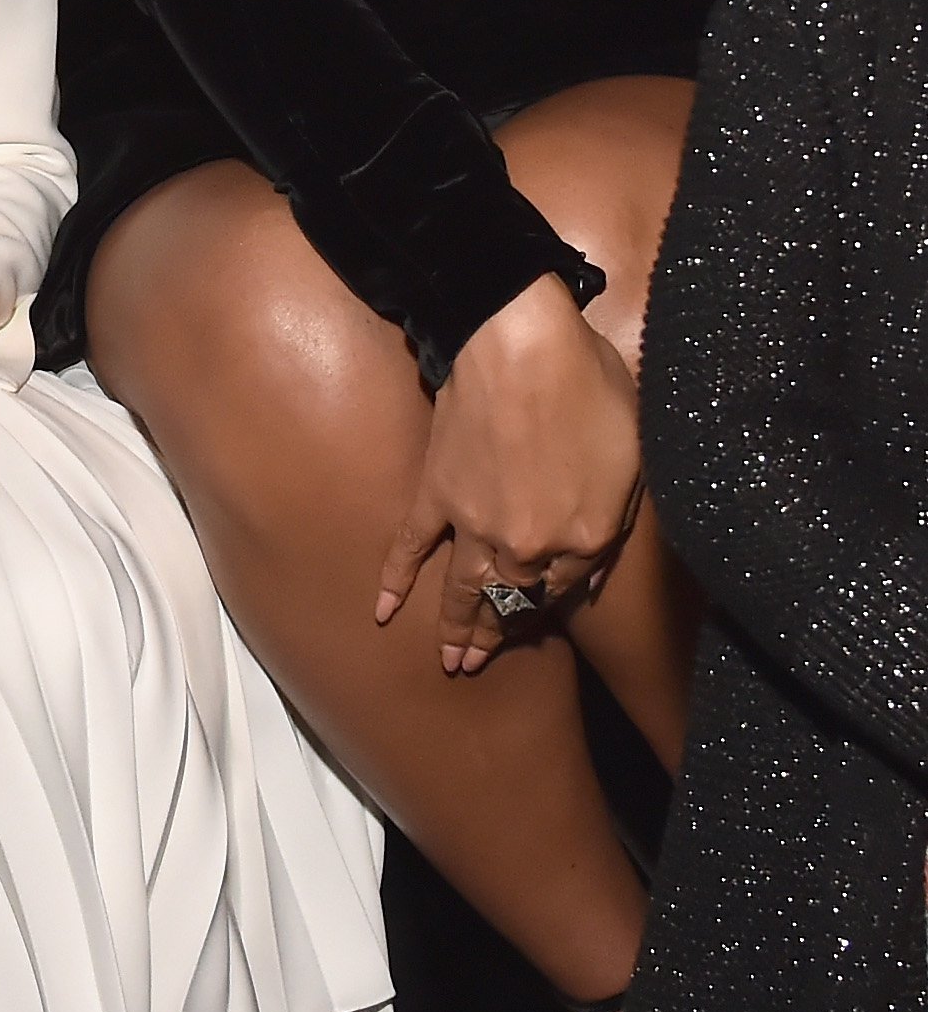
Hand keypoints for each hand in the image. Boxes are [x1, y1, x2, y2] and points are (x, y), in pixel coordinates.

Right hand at [374, 275, 642, 674]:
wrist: (519, 346)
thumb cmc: (589, 388)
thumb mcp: (631, 453)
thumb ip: (614, 517)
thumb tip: (594, 563)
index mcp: (581, 539)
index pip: (567, 588)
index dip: (553, 601)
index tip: (539, 617)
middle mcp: (527, 546)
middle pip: (511, 603)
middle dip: (497, 637)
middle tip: (476, 665)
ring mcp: (475, 524)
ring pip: (464, 589)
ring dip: (455, 629)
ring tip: (449, 662)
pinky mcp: (436, 495)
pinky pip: (412, 547)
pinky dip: (395, 579)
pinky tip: (381, 610)